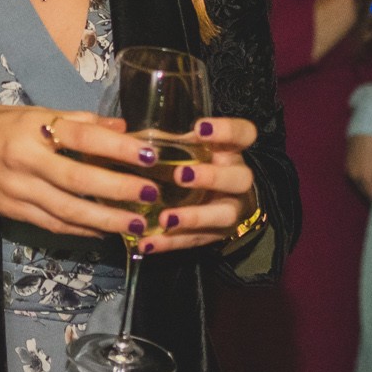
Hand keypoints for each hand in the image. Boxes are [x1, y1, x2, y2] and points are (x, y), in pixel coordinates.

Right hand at [0, 105, 180, 240]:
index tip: (148, 154)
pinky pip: (53, 224)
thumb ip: (74, 121)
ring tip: (137, 223)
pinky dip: (82, 229)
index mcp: (30, 128)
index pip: (80, 136)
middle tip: (151, 194)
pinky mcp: (13, 211)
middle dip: (118, 190)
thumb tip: (120, 128)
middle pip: (78, 180)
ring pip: (68, 210)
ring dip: (106, 219)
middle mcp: (24, 160)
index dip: (116, 147)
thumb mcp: (28, 112)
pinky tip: (106, 231)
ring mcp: (18, 190)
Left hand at [136, 117, 259, 256]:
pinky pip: (197, 240)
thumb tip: (128, 139)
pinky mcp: (217, 234)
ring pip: (223, 215)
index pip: (243, 133)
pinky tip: (148, 244)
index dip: (226, 130)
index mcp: (230, 150)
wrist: (219, 198)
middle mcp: (237, 179)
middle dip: (212, 177)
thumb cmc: (196, 163)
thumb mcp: (189, 148)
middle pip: (239, 178)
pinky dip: (171, 243)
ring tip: (165, 220)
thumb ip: (169, 143)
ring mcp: (231, 209)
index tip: (199, 128)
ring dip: (194, 217)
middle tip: (181, 175)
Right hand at [347, 134, 371, 199]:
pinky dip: (361, 176)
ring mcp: (349, 169)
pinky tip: (368, 172)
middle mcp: (354, 176)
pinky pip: (354, 174)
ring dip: (366, 184)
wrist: (367, 128)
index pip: (371, 195)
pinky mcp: (347, 162)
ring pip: (357, 182)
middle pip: (363, 190)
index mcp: (365, 178)